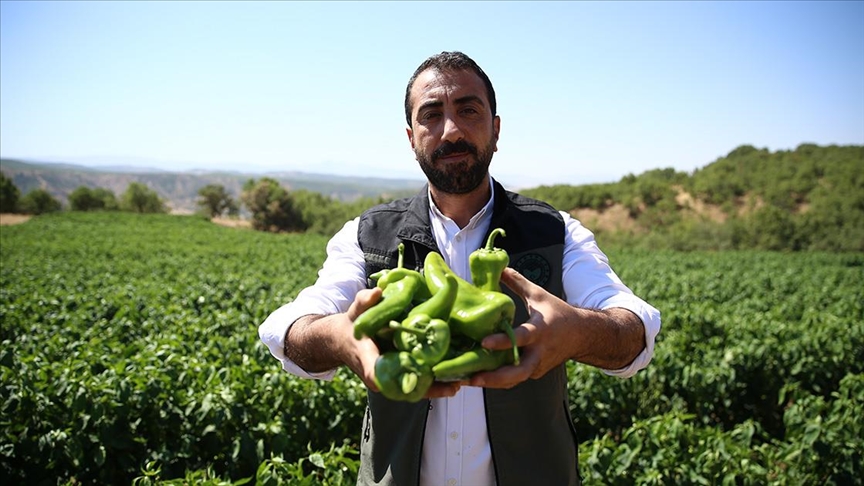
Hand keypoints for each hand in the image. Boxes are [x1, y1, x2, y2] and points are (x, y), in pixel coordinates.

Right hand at [344, 288, 460, 398]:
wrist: (345, 340)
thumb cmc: (353, 326)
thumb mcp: (356, 311)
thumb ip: (364, 301)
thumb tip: (377, 293)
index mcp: (367, 358)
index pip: (375, 370)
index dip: (394, 376)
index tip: (409, 378)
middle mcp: (380, 374)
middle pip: (403, 385)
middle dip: (426, 386)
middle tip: (450, 385)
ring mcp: (390, 378)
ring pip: (413, 387)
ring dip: (435, 388)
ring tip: (457, 385)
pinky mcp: (398, 376)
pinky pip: (417, 383)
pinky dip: (433, 384)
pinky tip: (453, 381)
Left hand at [467, 267, 576, 388]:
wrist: (581, 335)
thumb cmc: (558, 313)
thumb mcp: (539, 295)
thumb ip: (518, 283)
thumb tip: (500, 267)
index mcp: (540, 330)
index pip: (522, 338)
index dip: (503, 342)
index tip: (484, 343)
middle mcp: (539, 352)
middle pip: (519, 372)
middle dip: (495, 377)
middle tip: (473, 378)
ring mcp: (537, 365)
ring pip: (515, 380)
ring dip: (493, 383)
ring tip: (468, 381)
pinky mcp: (534, 373)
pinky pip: (515, 379)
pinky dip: (498, 380)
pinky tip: (478, 377)